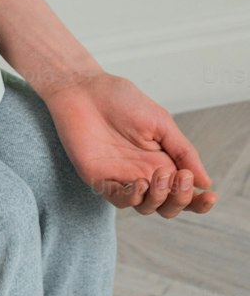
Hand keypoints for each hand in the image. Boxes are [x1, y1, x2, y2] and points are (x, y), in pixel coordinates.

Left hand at [41, 70, 218, 217]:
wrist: (84, 88)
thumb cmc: (121, 100)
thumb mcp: (160, 122)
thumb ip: (182, 151)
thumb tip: (204, 181)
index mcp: (162, 161)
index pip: (184, 192)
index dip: (198, 201)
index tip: (210, 195)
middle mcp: (144, 174)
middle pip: (169, 206)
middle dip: (180, 199)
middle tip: (179, 177)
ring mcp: (122, 178)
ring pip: (147, 207)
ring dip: (159, 198)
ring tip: (159, 175)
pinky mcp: (100, 178)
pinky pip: (119, 199)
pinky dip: (132, 197)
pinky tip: (139, 184)